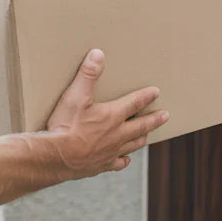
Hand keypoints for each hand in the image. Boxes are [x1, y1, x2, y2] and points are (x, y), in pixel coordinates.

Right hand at [44, 49, 166, 177]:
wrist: (56, 157)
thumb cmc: (65, 126)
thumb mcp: (75, 96)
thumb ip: (87, 75)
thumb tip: (98, 54)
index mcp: (112, 116)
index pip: (134, 103)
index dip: (146, 96)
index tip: (156, 92)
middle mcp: (116, 135)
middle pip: (140, 126)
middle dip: (153, 119)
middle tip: (165, 116)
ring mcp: (110, 152)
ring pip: (133, 144)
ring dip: (142, 138)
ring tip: (148, 135)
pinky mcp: (100, 165)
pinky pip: (117, 163)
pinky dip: (123, 161)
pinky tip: (125, 160)